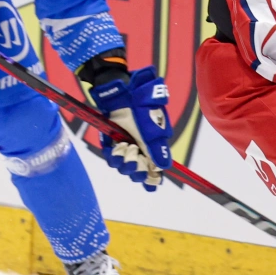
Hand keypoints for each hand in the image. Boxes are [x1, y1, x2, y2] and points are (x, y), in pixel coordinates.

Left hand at [91, 67, 173, 190]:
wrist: (122, 92)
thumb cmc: (142, 107)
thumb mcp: (152, 128)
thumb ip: (158, 148)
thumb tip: (165, 168)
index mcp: (155, 146)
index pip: (155, 169)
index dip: (152, 178)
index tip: (150, 182)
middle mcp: (141, 149)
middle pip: (138, 172)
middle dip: (136, 169)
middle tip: (134, 155)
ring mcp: (126, 146)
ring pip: (124, 167)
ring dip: (123, 161)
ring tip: (124, 146)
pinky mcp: (112, 142)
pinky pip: (111, 158)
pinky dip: (112, 155)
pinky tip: (114, 146)